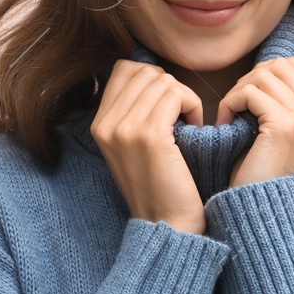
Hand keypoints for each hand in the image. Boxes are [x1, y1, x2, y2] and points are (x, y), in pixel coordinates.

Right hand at [90, 59, 207, 232]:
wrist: (167, 224)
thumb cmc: (160, 184)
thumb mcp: (132, 146)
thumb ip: (132, 111)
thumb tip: (152, 73)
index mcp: (99, 125)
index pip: (124, 70)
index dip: (152, 79)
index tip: (166, 105)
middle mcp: (106, 124)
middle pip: (145, 71)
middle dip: (170, 86)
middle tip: (181, 115)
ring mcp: (125, 129)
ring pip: (163, 81)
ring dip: (184, 97)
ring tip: (188, 124)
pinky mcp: (150, 135)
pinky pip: (176, 94)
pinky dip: (192, 105)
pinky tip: (194, 128)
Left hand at [219, 56, 293, 188]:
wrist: (262, 212)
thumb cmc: (261, 175)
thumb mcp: (279, 136)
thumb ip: (282, 105)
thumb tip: (265, 70)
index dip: (265, 74)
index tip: (247, 98)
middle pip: (280, 65)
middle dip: (250, 78)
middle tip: (235, 105)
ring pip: (263, 76)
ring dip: (237, 91)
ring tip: (229, 115)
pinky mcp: (284, 127)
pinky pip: (250, 93)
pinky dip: (230, 103)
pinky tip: (225, 124)